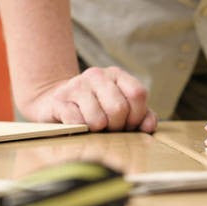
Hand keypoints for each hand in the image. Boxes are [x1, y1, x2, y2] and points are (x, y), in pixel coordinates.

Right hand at [25, 66, 156, 132]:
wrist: (58, 104)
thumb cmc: (98, 110)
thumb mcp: (123, 109)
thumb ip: (142, 116)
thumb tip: (148, 126)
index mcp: (116, 75)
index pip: (137, 94)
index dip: (137, 115)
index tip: (129, 124)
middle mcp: (97, 75)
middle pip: (119, 108)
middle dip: (117, 126)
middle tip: (110, 128)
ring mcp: (77, 85)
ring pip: (98, 119)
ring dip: (98, 130)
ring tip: (94, 127)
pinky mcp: (59, 100)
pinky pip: (78, 122)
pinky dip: (81, 130)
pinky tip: (79, 125)